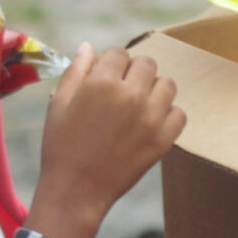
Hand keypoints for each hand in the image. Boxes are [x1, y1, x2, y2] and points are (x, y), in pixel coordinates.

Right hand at [27, 45, 184, 237]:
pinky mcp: (163, 140)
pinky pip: (179, 113)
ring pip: (167, 84)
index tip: (105, 78)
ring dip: (154, 89)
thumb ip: (76, 71)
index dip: (111, 64)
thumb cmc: (61, 147)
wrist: (75, 191)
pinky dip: (168, 115)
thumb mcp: (58, 104)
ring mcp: (150, 118)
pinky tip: (150, 123)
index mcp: (102, 83)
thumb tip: (89, 46)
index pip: (119, 53)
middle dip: (134, 72)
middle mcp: (130, 96)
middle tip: (121, 91)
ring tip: (138, 105)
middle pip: (146, 63)